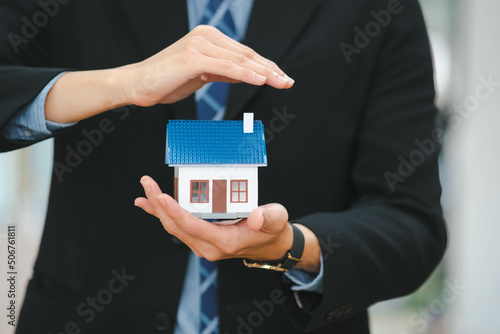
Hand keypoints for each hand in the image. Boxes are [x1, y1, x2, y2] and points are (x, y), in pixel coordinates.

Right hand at [45, 25, 292, 122]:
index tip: (281, 77)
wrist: (137, 84)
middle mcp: (206, 36)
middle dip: (270, 69)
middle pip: (246, 55)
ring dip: (264, 72)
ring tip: (281, 82)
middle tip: (287, 81)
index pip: (244, 53)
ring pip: (240, 60)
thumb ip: (223, 71)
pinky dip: (245, 73)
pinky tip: (260, 80)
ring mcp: (200, 45)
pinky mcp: (194, 57)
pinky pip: (226, 67)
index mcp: (208, 38)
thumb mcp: (201, 75)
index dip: (265, 66)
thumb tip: (246, 74)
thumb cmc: (166, 80)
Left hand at [135, 175, 320, 271]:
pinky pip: (177, 228)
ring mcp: (203, 245)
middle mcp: (210, 247)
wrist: (270, 246)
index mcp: (226, 241)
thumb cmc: (272, 230)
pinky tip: (149, 205)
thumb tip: (254, 217)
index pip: (194, 226)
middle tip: (147, 183)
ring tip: (145, 190)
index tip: (160, 196)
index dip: (175, 212)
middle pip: (177, 226)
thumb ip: (267, 217)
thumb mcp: (276, 219)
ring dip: (158, 209)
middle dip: (159, 205)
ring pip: (174, 227)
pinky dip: (162, 215)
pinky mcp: (200, 239)